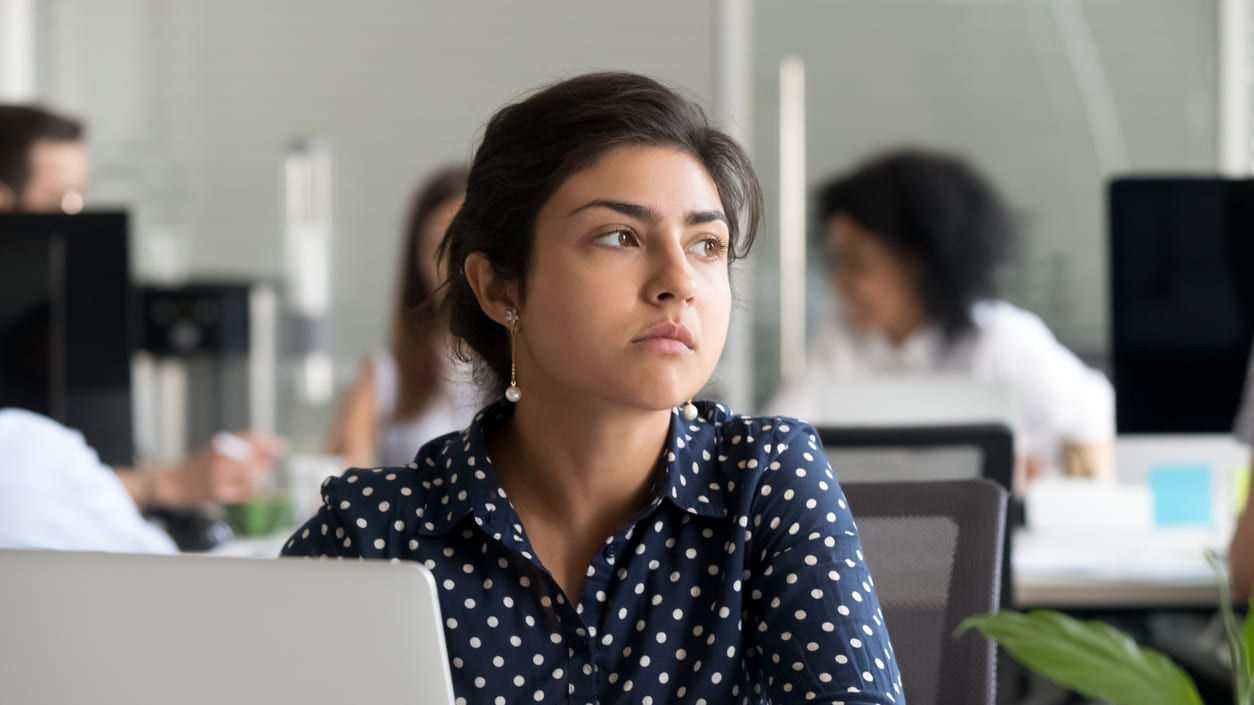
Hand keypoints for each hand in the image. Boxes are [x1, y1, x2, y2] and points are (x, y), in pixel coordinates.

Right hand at [152, 431, 286, 506]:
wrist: (173, 482)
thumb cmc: (197, 466)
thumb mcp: (216, 450)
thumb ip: (238, 448)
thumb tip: (268, 450)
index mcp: (221, 445)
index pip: (251, 438)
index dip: (270, 442)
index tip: (283, 447)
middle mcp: (221, 459)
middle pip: (255, 460)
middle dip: (266, 465)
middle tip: (269, 467)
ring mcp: (219, 477)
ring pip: (252, 478)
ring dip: (258, 479)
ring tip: (255, 480)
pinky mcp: (217, 493)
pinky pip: (243, 493)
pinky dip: (249, 492)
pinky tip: (245, 490)